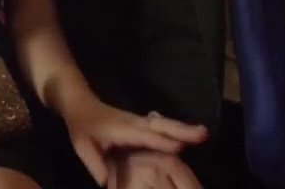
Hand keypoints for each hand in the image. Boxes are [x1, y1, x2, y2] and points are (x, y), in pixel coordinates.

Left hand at [65, 102, 207, 185]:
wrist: (80, 104)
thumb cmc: (82, 125)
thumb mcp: (83, 147)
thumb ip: (97, 166)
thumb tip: (108, 185)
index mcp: (123, 129)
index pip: (145, 135)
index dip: (161, 140)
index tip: (180, 147)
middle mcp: (136, 123)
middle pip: (162, 125)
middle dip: (182, 129)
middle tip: (204, 134)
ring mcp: (140, 121)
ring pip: (164, 124)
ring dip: (183, 128)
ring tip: (203, 134)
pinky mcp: (141, 123)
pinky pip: (161, 126)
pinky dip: (176, 128)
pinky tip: (188, 135)